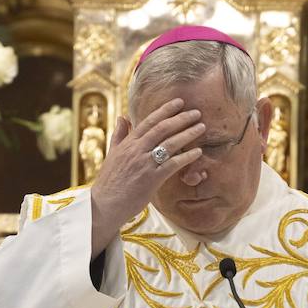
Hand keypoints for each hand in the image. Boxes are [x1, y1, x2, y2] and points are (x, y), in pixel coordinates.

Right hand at [89, 100, 206, 256]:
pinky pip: (173, 164)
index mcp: (128, 143)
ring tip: (201, 127)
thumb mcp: (112, 154)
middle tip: (196, 112)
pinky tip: (198, 152)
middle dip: (181, 118)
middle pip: (162, 128)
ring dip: (188, 134)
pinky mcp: (152, 179)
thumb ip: (119, 135)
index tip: (179, 102)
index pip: (149, 121)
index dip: (165, 110)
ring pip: (170, 143)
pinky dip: (187, 157)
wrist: (105, 204)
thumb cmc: (109, 182)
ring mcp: (145, 164)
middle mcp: (137, 150)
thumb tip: (122, 117)